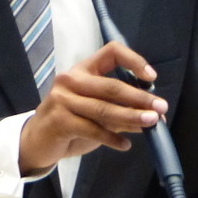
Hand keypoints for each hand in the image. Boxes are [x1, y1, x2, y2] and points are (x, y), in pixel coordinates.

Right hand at [18, 41, 165, 174]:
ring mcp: (63, 99)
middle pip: (111, 86)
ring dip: (131, 117)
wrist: (36, 142)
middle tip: (161, 107)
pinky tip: (125, 145)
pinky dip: (112, 138)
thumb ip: (121, 111)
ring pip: (104, 108)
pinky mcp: (59, 120)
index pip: (111, 52)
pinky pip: (92, 129)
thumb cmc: (70, 123)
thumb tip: (154, 115)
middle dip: (139, 98)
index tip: (151, 77)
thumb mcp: (95, 113)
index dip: (133, 61)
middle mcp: (71, 79)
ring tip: (151, 123)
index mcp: (83, 70)